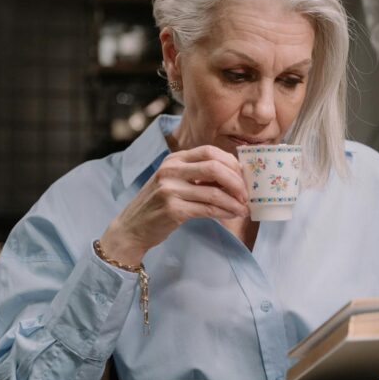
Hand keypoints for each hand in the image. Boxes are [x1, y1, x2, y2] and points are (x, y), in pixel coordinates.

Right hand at [100, 145, 249, 264]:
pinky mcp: (172, 209)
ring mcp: (170, 190)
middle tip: (247, 194)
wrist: (132, 228)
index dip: (231, 162)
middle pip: (214, 167)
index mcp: (173, 160)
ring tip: (244, 209)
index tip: (243, 176)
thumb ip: (197, 176)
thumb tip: (234, 177)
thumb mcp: (173, 182)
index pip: (209, 151)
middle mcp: (170, 170)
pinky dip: (224, 212)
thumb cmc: (157, 205)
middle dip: (236, 181)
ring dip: (234, 202)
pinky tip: (232, 215)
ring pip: (214, 192)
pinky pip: (207, 209)